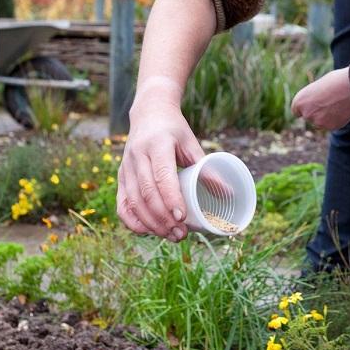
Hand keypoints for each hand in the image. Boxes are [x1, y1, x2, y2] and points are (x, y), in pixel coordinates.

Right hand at [117, 107, 203, 241]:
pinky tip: (148, 232)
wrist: (148, 114)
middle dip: (164, 218)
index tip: (183, 218)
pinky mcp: (120, 177)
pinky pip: (122, 204)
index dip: (172, 199)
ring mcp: (126, 167)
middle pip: (147, 193)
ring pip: (134, 202)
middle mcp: (137, 156)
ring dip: (152, 223)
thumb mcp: (192, 144)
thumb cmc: (175, 131)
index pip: (162, 176)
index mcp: (157, 145)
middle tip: (181, 234)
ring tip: (171, 236)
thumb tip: (228, 193)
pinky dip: (133, 222)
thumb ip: (207, 168)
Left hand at [291, 67, 349, 129]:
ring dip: (325, 117)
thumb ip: (312, 99)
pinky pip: (330, 125)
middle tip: (328, 102)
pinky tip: (341, 109)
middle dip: (316, 112)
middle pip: (308, 117)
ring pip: (319, 123)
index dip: (304, 108)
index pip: (296, 111)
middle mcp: (306, 114)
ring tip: (336, 104)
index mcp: (299, 101)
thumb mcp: (318, 86)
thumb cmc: (336, 81)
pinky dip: (334, 120)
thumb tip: (313, 107)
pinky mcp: (330, 127)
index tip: (311, 106)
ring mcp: (318, 122)